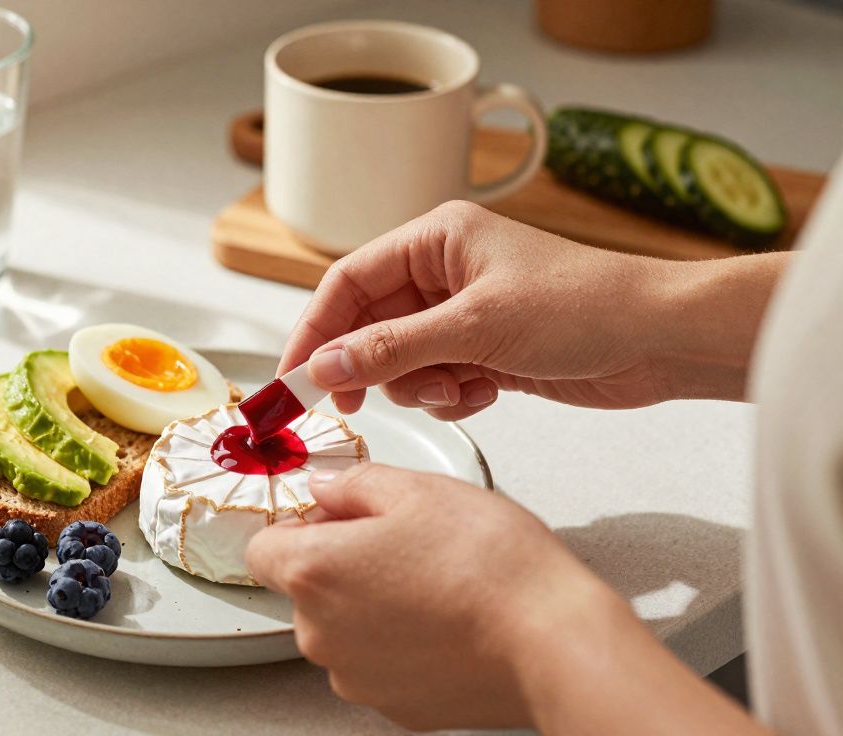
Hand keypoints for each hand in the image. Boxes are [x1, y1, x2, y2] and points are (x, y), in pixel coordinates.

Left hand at [245, 463, 615, 730]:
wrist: (551, 641)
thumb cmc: (492, 564)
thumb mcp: (419, 489)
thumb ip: (354, 484)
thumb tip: (325, 488)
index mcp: (315, 571)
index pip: (263, 547)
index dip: (300, 525)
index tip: (337, 517)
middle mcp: (322, 634)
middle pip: (306, 590)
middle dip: (342, 563)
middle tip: (404, 542)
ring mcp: (356, 678)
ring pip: (343, 630)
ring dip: (372, 606)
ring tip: (435, 583)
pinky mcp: (395, 707)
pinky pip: (380, 664)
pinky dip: (402, 644)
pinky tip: (447, 621)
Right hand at [280, 200, 785, 418]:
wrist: (662, 340)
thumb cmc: (586, 305)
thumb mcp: (475, 326)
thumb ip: (391, 349)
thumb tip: (324, 368)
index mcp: (436, 240)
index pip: (347, 283)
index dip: (314, 331)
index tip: (292, 379)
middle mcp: (444, 273)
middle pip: (369, 326)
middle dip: (370, 367)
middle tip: (353, 408)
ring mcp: (465, 314)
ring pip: (400, 361)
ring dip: (420, 384)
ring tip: (461, 384)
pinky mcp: (486, 351)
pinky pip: (437, 380)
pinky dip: (452, 394)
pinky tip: (490, 391)